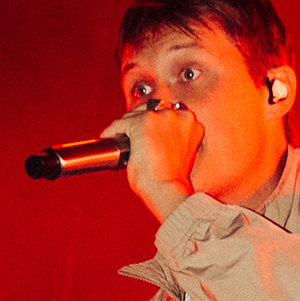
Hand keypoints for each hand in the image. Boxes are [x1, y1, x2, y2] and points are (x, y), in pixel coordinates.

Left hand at [104, 102, 201, 224]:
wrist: (167, 190)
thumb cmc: (172, 181)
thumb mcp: (179, 155)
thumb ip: (172, 140)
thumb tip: (153, 138)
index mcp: (192, 124)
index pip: (168, 113)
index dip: (154, 122)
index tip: (145, 132)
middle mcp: (180, 115)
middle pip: (152, 110)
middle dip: (139, 121)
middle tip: (128, 135)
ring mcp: (161, 117)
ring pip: (135, 115)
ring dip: (125, 126)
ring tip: (117, 137)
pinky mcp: (142, 123)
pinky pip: (121, 123)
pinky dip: (112, 130)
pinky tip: (107, 137)